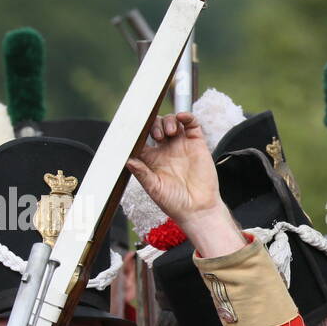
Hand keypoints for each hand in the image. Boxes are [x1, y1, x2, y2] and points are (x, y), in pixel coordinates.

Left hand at [126, 113, 240, 256]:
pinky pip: (192, 124)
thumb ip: (141, 173)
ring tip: (169, 133)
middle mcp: (166, 150)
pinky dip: (187, 116)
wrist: (199, 209)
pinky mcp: (197, 144)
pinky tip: (181, 117)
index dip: (138, 131)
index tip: (135, 129)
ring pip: (172, 122)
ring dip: (168, 121)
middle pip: (156, 125)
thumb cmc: (175, 202)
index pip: (142, 138)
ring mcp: (182, 145)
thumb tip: (128, 160)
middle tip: (157, 136)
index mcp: (152, 159)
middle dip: (154, 125)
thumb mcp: (154, 188)